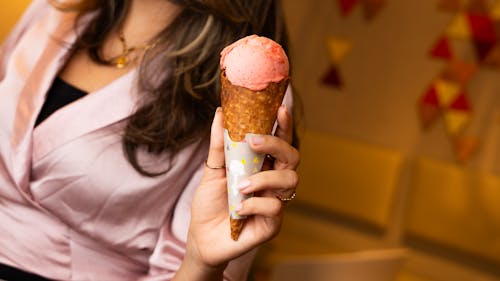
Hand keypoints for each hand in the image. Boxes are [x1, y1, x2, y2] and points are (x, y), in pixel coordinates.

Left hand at [185, 105, 298, 270]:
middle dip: (276, 145)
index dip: (284, 125)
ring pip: (289, 180)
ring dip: (263, 178)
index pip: (280, 142)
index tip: (280, 108)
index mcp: (262, 166)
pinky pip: (275, 207)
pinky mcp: (273, 224)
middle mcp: (273, 182)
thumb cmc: (210, 203)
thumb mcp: (212, 170)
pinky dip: (254, 204)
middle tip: (252, 141)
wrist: (201, 237)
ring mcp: (276, 202)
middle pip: (292, 157)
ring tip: (240, 186)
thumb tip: (221, 113)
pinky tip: (238, 209)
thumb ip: (220, 144)